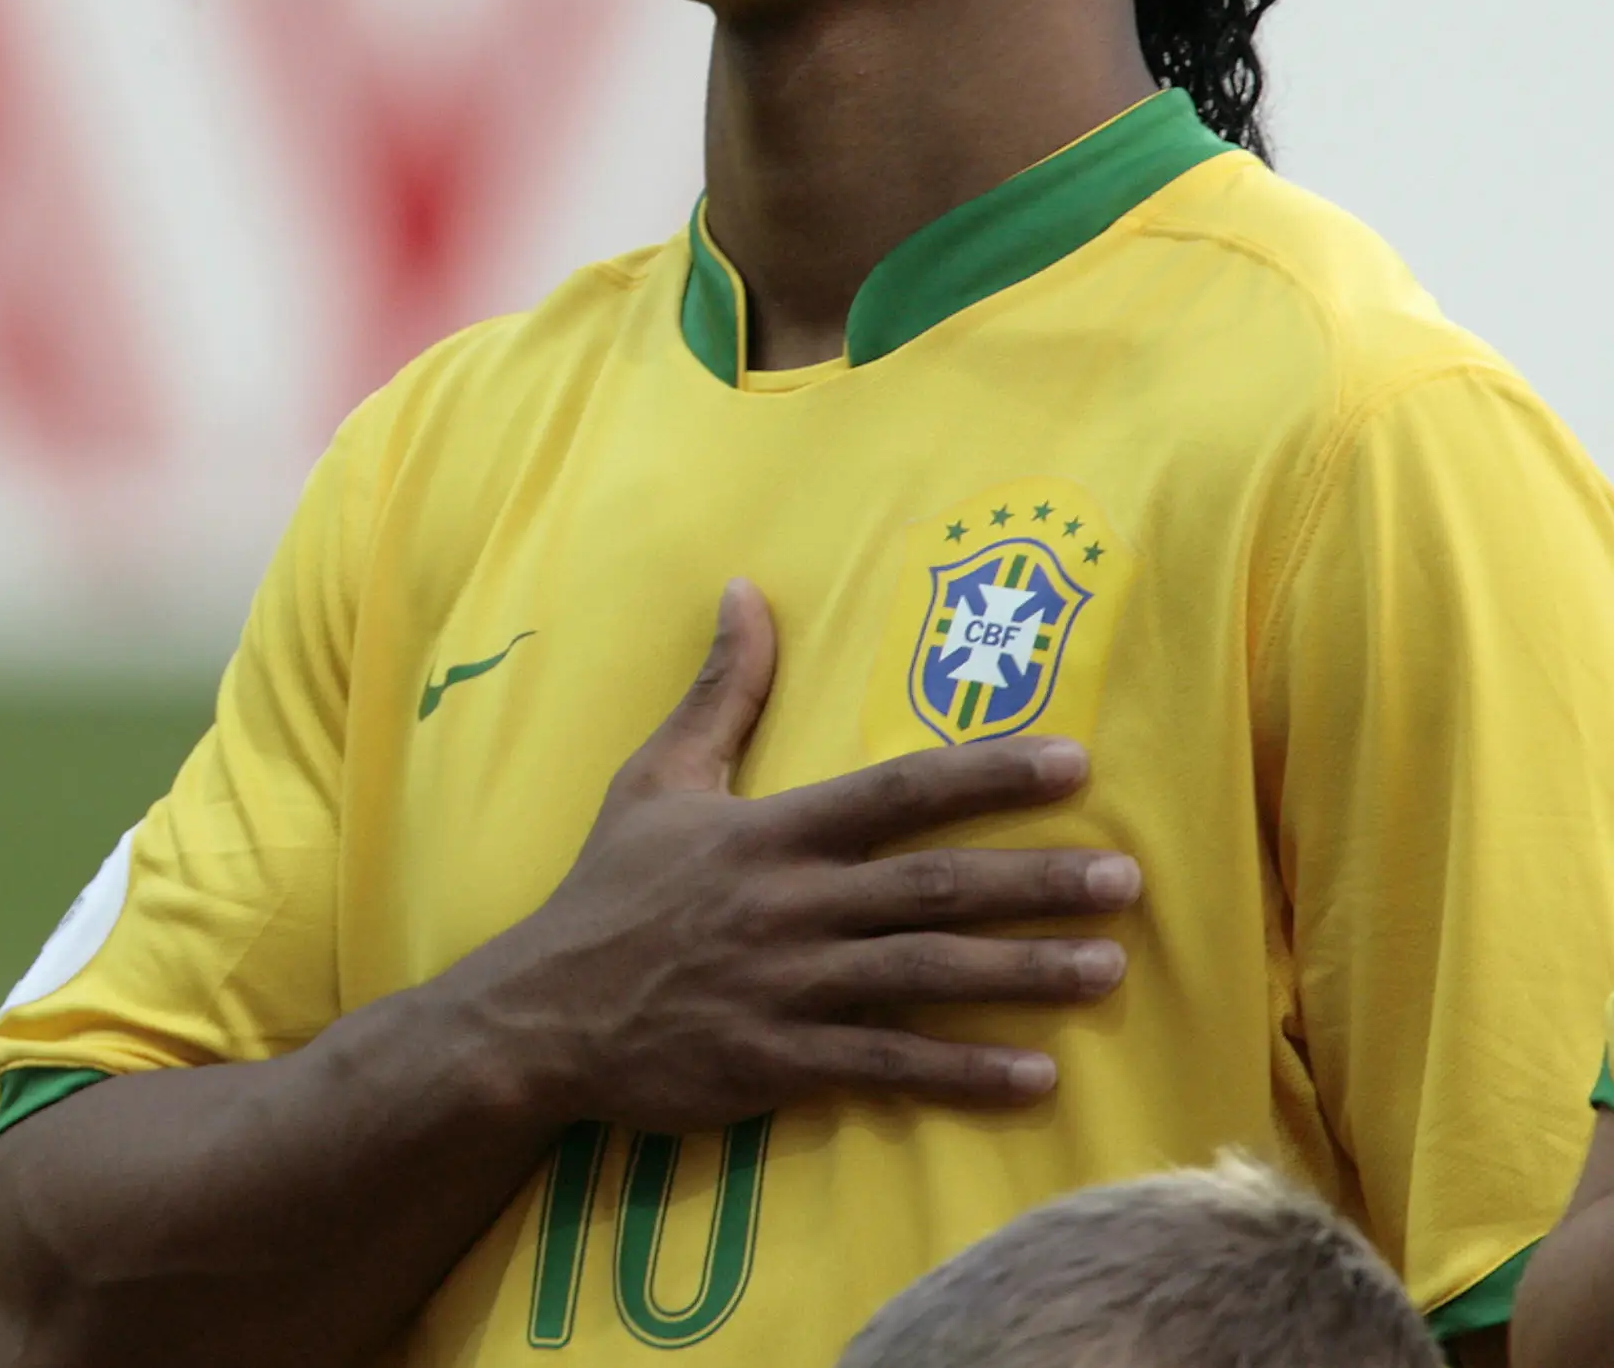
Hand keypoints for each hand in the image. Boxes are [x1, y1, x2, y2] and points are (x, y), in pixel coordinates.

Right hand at [432, 578, 1138, 1136]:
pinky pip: (887, 1064)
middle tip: (1128, 881)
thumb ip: (719, 692)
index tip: (1074, 764)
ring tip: (1107, 970)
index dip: (988, 775)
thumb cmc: (608, 891)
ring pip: (926, 975)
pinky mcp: (778, 1061)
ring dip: (1021, 974)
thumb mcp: (654, 778)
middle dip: (1036, 882)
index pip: (897, 793)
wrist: (538, 1013)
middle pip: (933, 887)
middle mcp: (789, 905)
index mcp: (769, 832)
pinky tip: (1036, 1076)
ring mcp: (787, 987)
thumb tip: (745, 590)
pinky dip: (963, 1072)